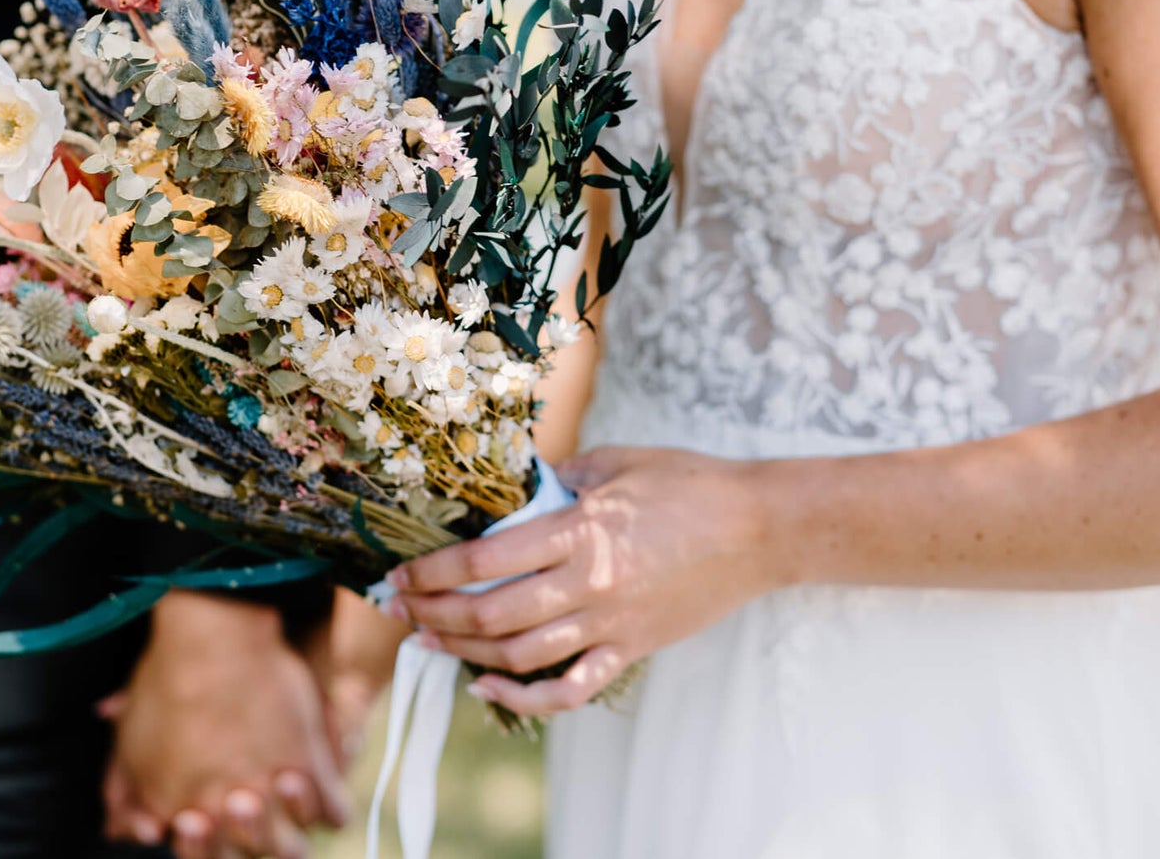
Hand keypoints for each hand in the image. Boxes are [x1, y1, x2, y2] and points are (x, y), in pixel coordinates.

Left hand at [101, 591, 348, 858]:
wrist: (212, 638)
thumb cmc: (165, 685)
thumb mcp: (131, 743)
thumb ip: (125, 795)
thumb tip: (127, 829)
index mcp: (185, 812)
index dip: (206, 845)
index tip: (199, 816)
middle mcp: (232, 811)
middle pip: (252, 855)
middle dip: (245, 836)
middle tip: (242, 799)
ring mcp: (274, 791)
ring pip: (294, 845)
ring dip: (286, 826)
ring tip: (281, 789)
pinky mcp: (310, 762)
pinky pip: (333, 808)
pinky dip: (328, 804)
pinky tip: (312, 783)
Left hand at [387, 447, 784, 717]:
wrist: (759, 529)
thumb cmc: (688, 483)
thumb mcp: (616, 462)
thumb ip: (559, 477)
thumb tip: (509, 486)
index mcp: (579, 532)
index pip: (485, 560)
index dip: (433, 571)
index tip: (402, 572)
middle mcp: (589, 584)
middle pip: (491, 615)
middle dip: (434, 614)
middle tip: (400, 609)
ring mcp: (611, 624)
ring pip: (520, 656)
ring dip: (465, 652)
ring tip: (430, 640)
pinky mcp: (632, 649)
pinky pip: (571, 690)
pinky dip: (525, 698)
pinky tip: (489, 688)